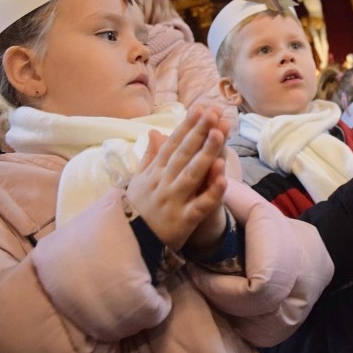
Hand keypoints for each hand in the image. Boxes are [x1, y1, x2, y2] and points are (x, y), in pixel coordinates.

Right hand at [126, 106, 227, 250]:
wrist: (127, 244)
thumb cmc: (137, 209)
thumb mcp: (138, 181)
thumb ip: (149, 156)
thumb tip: (155, 132)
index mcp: (155, 172)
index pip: (173, 144)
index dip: (186, 126)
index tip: (200, 108)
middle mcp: (163, 183)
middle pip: (183, 154)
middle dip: (198, 132)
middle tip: (212, 112)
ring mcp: (173, 201)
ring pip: (192, 174)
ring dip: (206, 154)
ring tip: (219, 135)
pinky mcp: (182, 221)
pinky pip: (200, 206)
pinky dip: (211, 193)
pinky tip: (225, 180)